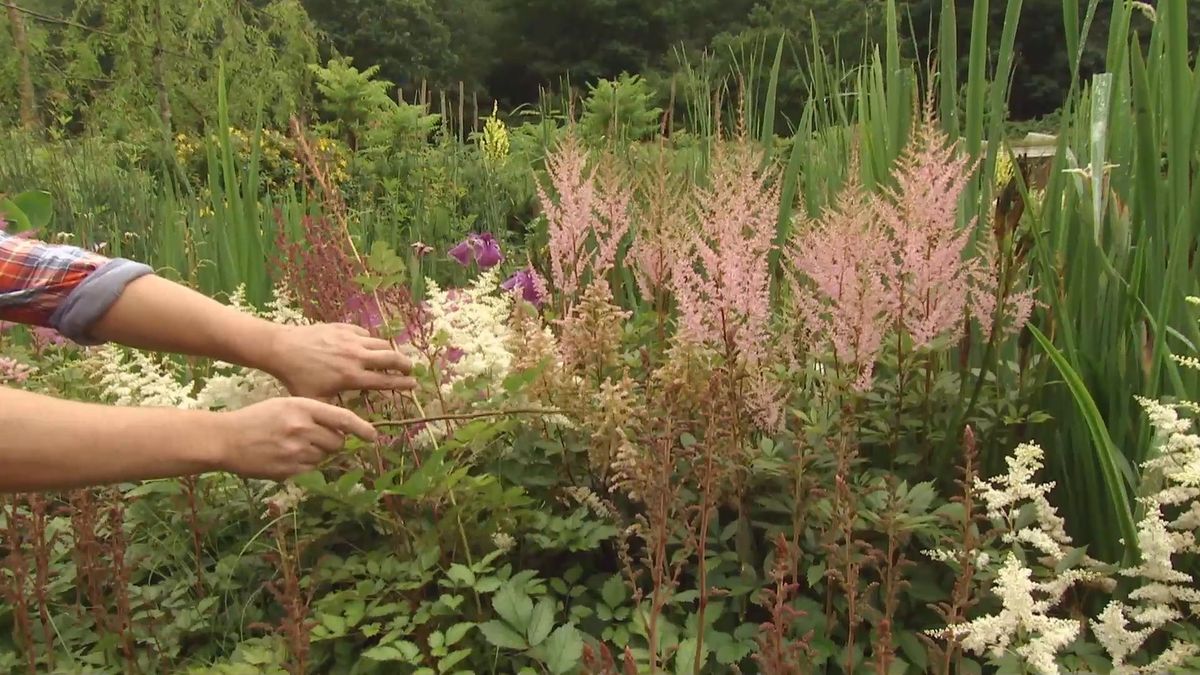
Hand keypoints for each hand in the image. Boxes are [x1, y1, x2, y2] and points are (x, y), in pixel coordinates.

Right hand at [212, 397, 376, 480]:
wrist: (226, 438)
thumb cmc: (258, 418)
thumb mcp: (285, 405)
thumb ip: (314, 414)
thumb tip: (341, 431)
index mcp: (303, 407)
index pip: (343, 419)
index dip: (362, 429)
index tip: (373, 436)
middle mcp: (302, 429)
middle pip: (337, 442)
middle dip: (332, 442)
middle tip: (315, 438)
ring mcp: (296, 451)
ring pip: (324, 457)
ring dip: (317, 453)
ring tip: (293, 445)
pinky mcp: (289, 470)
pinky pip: (310, 469)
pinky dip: (304, 464)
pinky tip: (284, 456)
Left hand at [262, 323, 416, 398]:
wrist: (282, 349)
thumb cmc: (297, 378)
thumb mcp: (316, 400)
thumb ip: (335, 411)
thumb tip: (348, 426)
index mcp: (351, 377)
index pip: (385, 381)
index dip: (402, 383)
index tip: (413, 384)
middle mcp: (356, 356)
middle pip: (391, 358)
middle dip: (405, 363)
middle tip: (410, 368)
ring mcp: (351, 339)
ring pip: (381, 343)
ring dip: (390, 351)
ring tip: (392, 357)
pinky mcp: (343, 327)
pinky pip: (365, 334)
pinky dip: (371, 341)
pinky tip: (368, 346)